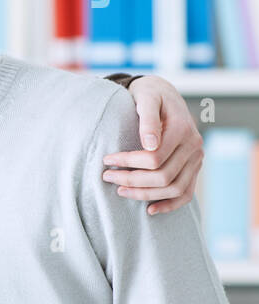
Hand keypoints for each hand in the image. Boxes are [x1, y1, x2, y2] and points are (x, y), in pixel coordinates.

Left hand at [102, 75, 204, 215]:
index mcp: (183, 130)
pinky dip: (170, 204)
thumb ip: (147, 118)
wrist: (163, 94)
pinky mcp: (194, 167)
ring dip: (146, 194)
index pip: (154, 158)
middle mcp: (194, 146)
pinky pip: (186, 193)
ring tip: (120, 191)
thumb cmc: (150, 95)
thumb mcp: (146, 98)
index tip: (106, 161)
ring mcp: (196, 159)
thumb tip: (149, 144)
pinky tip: (150, 210)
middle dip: (132, 180)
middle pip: (164, 176)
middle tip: (107, 177)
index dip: (128, 162)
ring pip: (175, 188)